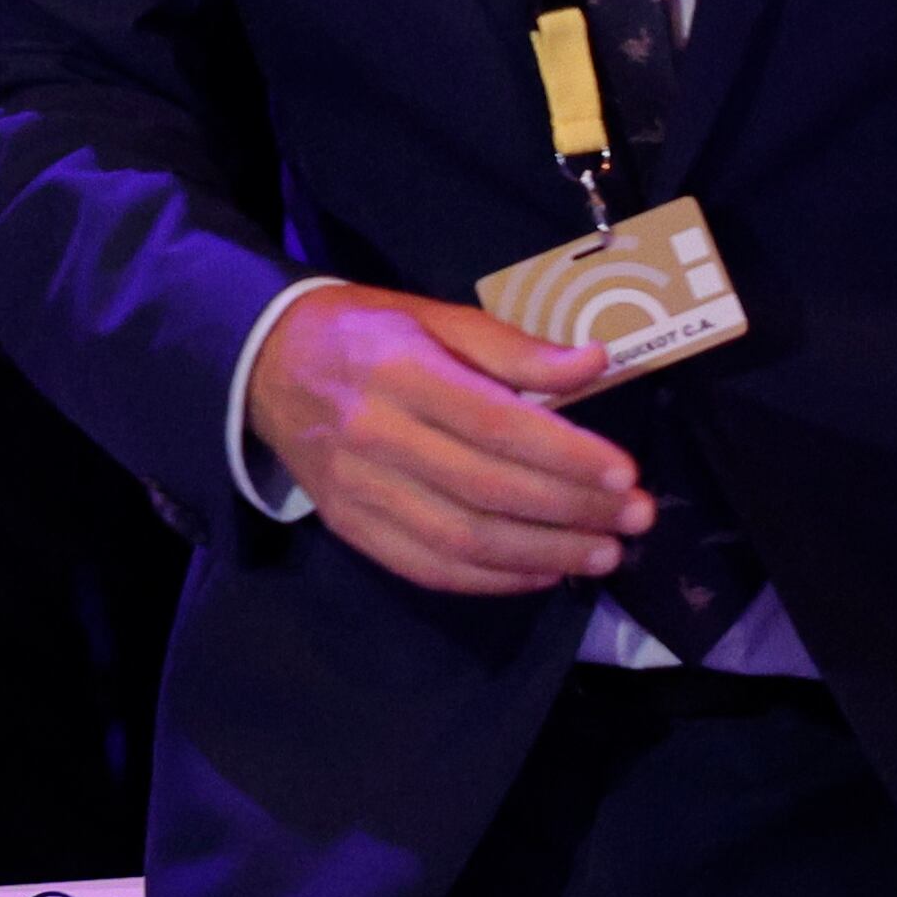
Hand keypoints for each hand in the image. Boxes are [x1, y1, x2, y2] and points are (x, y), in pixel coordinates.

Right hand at [246, 283, 650, 592]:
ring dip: (543, 554)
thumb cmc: (363, 332)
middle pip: (488, 489)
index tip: (626, 473)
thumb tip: (594, 364)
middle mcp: (375, 436)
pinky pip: (427, 567)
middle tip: (635, 517)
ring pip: (462, 539)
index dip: (567, 456)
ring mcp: (358, 489)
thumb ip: (511, 347)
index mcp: (399, 373)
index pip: (496, 426)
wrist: (260, 364)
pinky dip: (490, 580)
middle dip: (573, 510)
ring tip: (603, 554)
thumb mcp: (432, 316)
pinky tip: (541, 572)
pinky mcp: (349, 525)